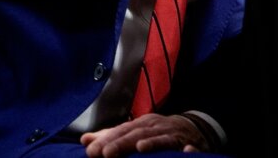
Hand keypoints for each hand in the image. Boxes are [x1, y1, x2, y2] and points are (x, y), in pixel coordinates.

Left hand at [81, 113, 208, 156]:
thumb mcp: (134, 132)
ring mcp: (173, 134)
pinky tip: (185, 152)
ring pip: (162, 138)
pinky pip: (189, 147)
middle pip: (138, 133)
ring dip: (152, 142)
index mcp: (142, 123)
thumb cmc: (157, 132)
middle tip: (106, 154)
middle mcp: (156, 126)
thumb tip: (84, 140)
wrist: (192, 129)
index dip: (107, 140)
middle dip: (122, 143)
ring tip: (139, 148)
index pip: (122, 130)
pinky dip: (188, 150)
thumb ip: (111, 137)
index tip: (91, 150)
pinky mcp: (188, 144)